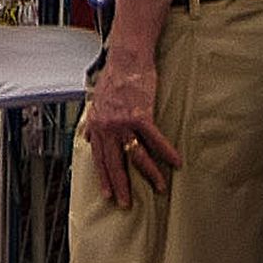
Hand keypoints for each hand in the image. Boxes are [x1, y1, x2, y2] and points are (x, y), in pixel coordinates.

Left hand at [80, 61, 177, 206]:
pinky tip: (176, 162)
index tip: (109, 194)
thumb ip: (92, 122)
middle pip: (114, 163)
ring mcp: (123, 122)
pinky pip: (155, 140)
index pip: (99, 158)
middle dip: (121, 186)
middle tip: (127, 204)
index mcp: (96, 126)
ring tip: (160, 187)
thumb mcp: (96, 101)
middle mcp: (107, 127)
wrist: (127, 58)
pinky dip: (167, 152)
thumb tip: (86, 137)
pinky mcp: (141, 115)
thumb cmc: (114, 77)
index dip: (104, 177)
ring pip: (137, 155)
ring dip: (150, 173)